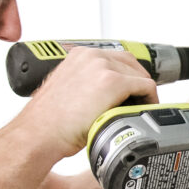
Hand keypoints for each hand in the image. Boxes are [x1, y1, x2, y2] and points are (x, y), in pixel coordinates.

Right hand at [18, 48, 157, 158]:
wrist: (39, 133)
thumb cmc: (50, 120)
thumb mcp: (68, 91)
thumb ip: (86, 84)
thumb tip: (102, 94)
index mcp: (79, 56)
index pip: (116, 58)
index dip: (128, 76)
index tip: (132, 91)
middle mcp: (91, 56)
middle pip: (131, 63)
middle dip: (138, 81)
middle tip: (140, 100)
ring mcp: (102, 67)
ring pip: (139, 75)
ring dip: (143, 91)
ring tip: (140, 108)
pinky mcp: (113, 82)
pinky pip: (145, 87)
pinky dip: (149, 99)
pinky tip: (143, 110)